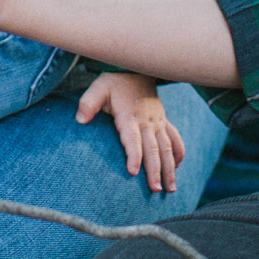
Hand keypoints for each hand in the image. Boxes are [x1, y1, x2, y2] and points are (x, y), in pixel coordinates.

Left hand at [76, 72, 184, 191]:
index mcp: (129, 116)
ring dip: (169, 168)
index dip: (133, 154)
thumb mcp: (99, 87)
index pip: (132, 138)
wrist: (136, 68)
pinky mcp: (163, 120)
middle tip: (156, 190)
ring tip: (170, 188)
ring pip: (166, 147)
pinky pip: (174, 137)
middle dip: (155, 170)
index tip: (133, 172)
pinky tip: (178, 167)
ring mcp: (157, 121)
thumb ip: (88, 103)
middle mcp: (146, 121)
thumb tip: (80, 120)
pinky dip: (178, 152)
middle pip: (153, 148)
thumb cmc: (114, 81)